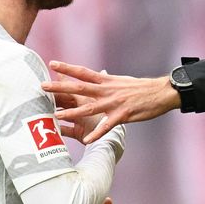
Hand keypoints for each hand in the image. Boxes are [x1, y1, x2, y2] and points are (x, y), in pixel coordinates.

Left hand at [41, 61, 180, 143]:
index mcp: (107, 81)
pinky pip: (107, 126)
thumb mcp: (122, 81)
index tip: (52, 64)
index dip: (67, 68)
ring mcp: (115, 103)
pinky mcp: (124, 115)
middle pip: (80, 88)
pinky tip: (87, 139)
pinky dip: (97, 133)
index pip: (83, 72)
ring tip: (56, 116)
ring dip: (72, 112)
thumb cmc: (142, 88)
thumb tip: (98, 77)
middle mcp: (108, 90)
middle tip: (42, 87)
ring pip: (89, 108)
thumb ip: (107, 82)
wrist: (162, 92)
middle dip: (60, 88)